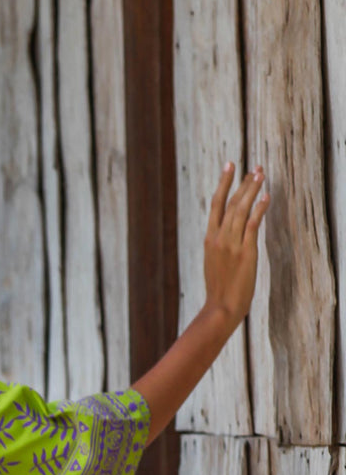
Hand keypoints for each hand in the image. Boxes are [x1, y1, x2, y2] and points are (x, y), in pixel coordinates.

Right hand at [203, 162, 269, 333]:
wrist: (221, 308)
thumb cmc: (220, 291)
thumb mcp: (214, 263)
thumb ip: (220, 246)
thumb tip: (228, 235)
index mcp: (210, 240)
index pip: (216, 205)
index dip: (223, 183)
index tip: (230, 166)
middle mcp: (219, 238)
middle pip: (231, 202)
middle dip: (243, 182)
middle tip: (255, 167)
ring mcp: (231, 245)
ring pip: (241, 209)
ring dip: (252, 190)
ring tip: (261, 175)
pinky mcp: (245, 252)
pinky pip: (251, 224)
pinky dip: (258, 209)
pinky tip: (265, 196)